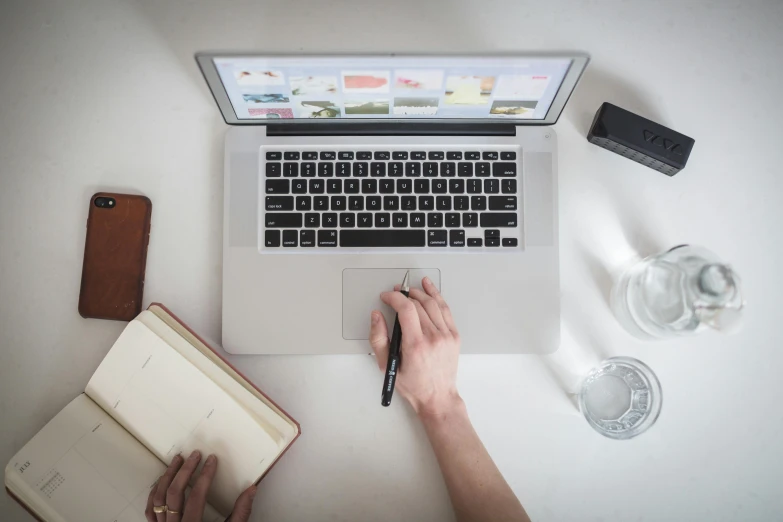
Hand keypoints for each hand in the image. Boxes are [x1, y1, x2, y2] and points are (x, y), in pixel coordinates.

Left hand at [145, 450, 255, 521]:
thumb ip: (241, 514)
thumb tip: (251, 489)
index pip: (196, 495)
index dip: (205, 475)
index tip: (212, 460)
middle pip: (174, 493)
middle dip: (185, 470)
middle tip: (195, 455)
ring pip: (158, 498)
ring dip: (167, 476)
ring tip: (177, 460)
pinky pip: (151, 510)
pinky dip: (155, 492)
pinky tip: (163, 481)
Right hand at [370, 276, 461, 416]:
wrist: (438, 397)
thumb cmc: (413, 385)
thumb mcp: (387, 366)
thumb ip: (378, 339)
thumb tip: (376, 316)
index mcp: (416, 345)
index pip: (406, 309)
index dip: (394, 298)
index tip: (386, 297)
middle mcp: (433, 337)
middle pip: (419, 304)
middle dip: (404, 295)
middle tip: (395, 294)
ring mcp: (446, 335)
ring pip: (433, 304)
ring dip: (420, 292)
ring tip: (409, 289)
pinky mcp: (454, 336)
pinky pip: (445, 310)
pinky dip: (437, 296)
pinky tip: (429, 288)